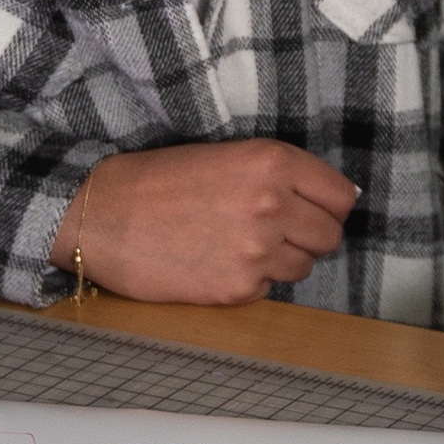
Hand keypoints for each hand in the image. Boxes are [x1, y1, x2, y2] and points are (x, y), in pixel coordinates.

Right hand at [53, 140, 355, 305]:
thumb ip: (281, 175)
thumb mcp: (227, 156)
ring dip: (281, 260)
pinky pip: (269, 288)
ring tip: (239, 244)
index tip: (314, 210)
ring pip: (304, 265)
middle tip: (274, 230)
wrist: (102, 216)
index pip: (341, 196)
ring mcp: (257, 250)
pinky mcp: (237, 288)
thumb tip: (337, 199)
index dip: (328, 205)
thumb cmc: (158, 181)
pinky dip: (250, 280)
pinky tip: (217, 262)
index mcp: (272, 162)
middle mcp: (272, 205)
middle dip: (308, 235)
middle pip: (329, 235)